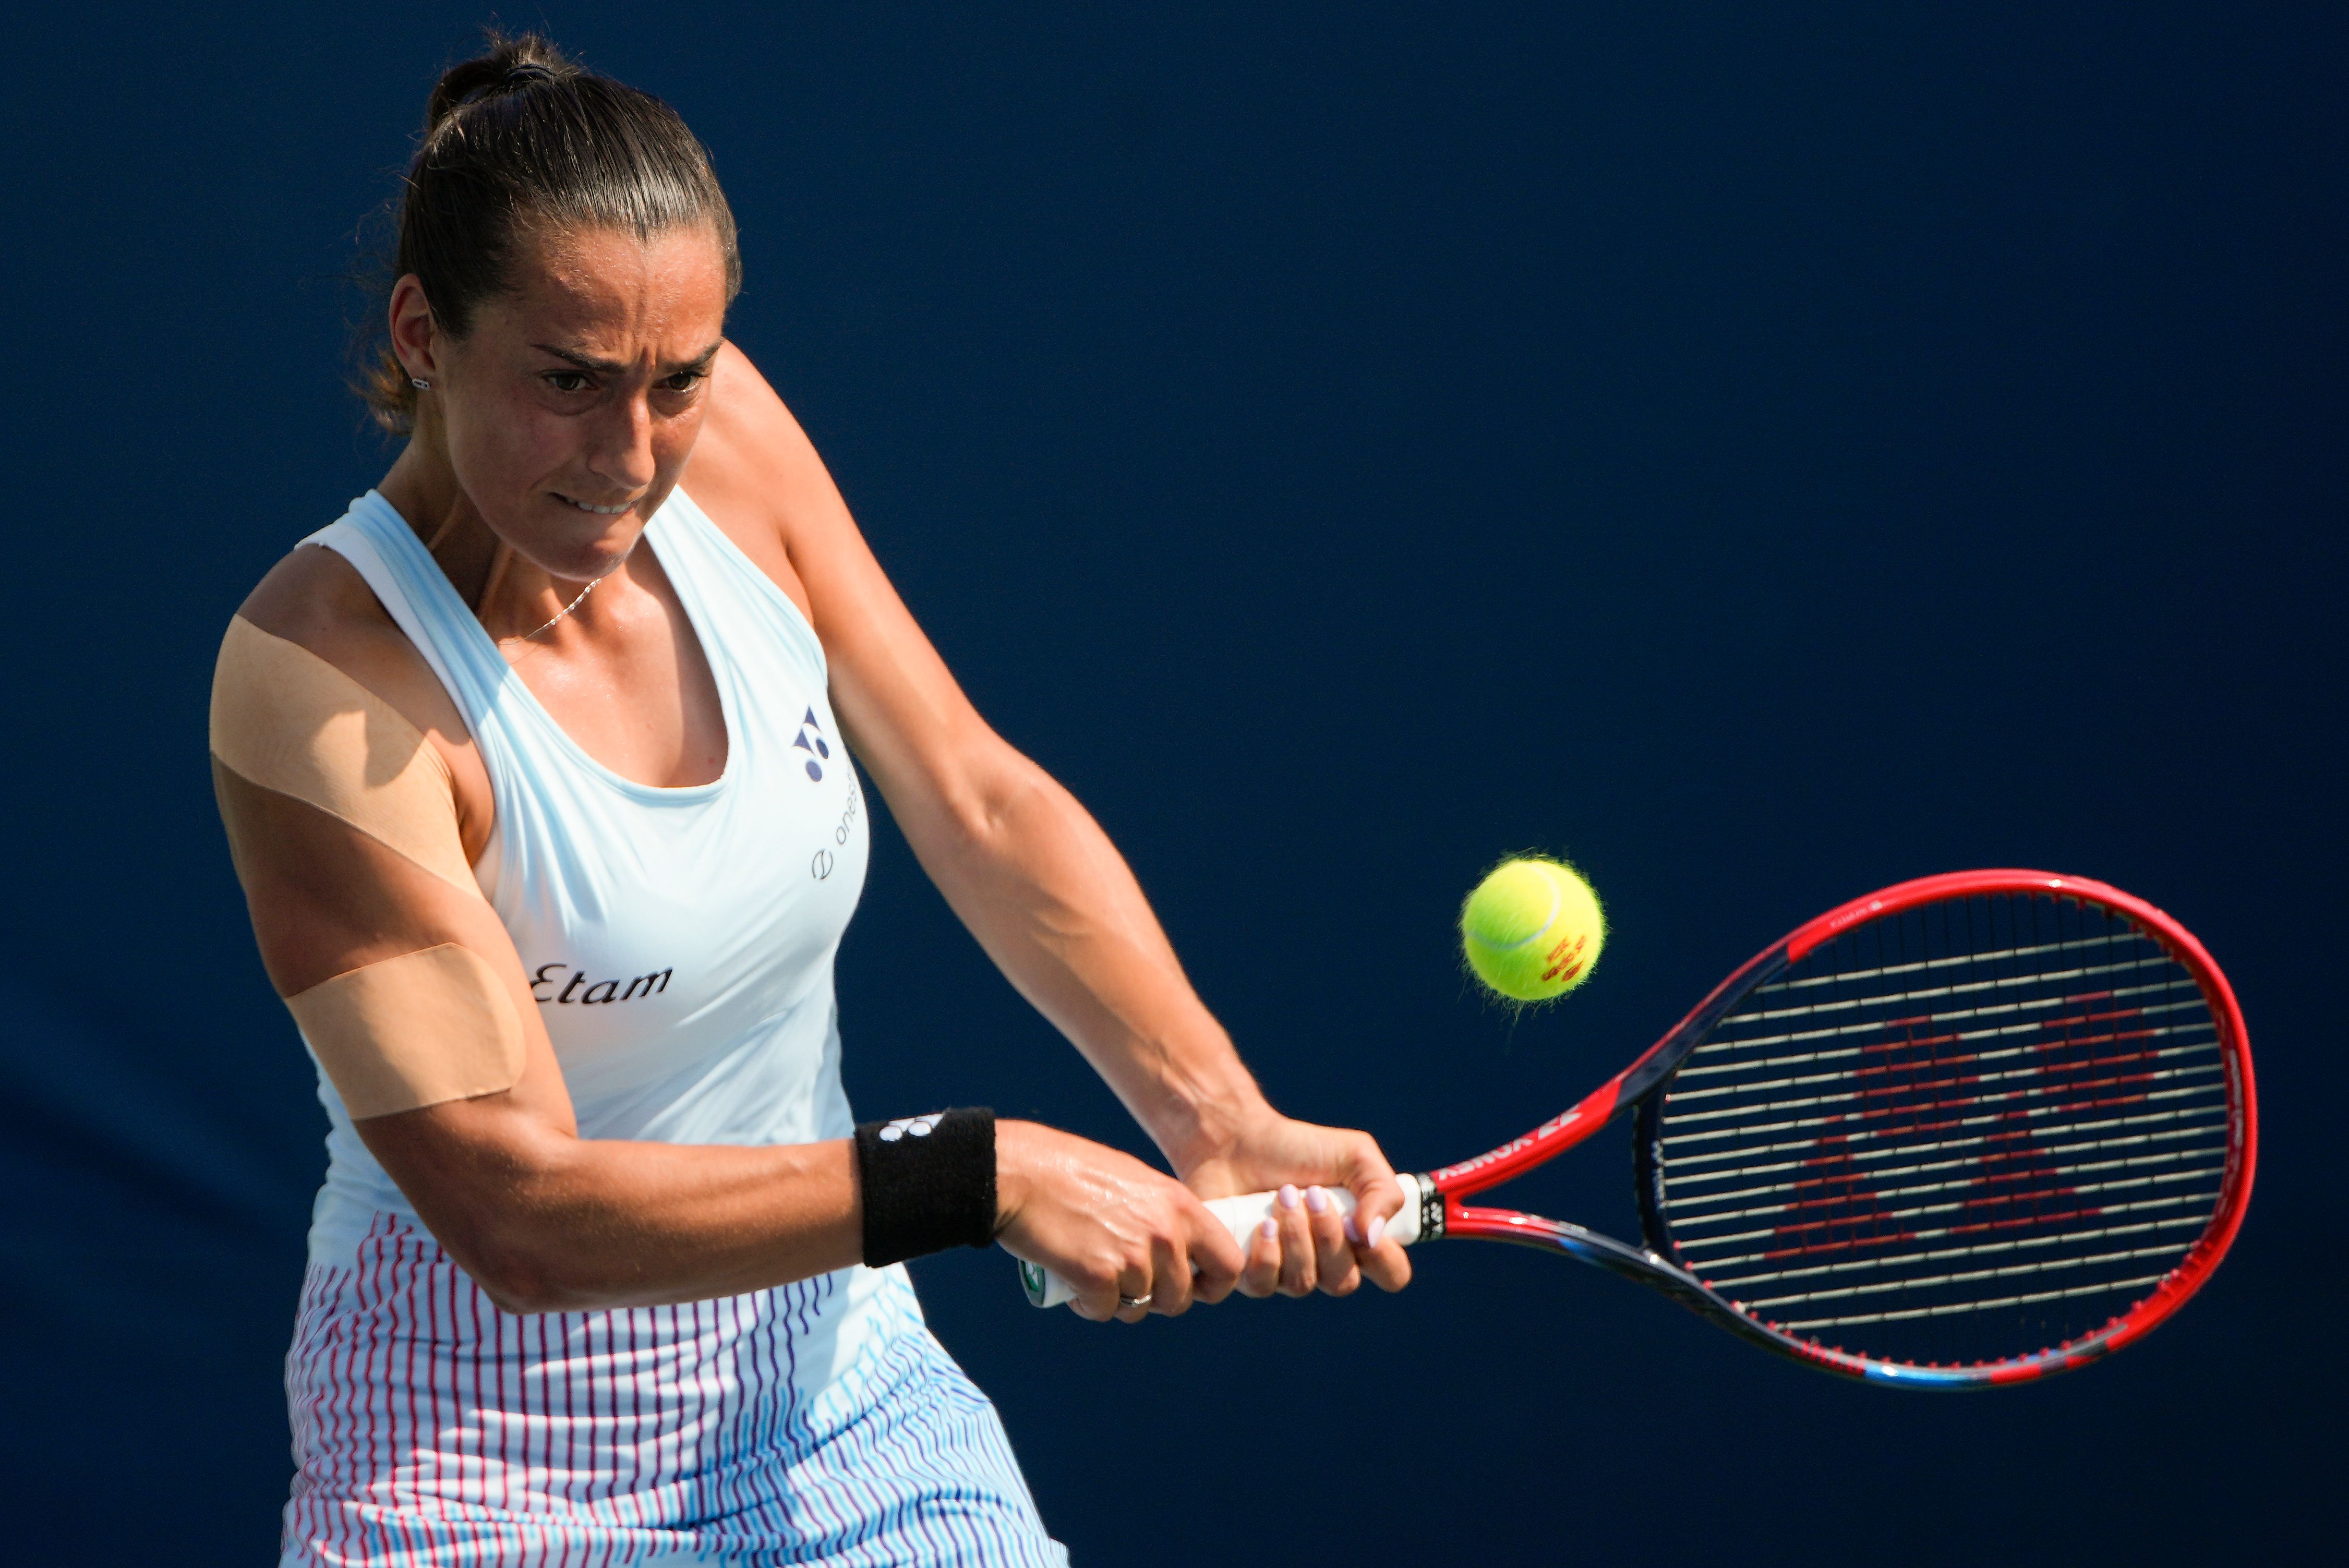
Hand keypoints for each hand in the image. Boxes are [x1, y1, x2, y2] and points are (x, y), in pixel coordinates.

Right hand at [993, 1120, 1244, 1321]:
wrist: (1020, 1173)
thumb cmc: (1071, 1172)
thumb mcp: (1135, 1182)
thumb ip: (1163, 1215)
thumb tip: (1178, 1253)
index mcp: (1180, 1205)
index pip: (1229, 1263)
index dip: (1213, 1284)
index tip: (1192, 1287)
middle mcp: (1165, 1233)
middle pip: (1182, 1297)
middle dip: (1156, 1299)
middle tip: (1127, 1282)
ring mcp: (1133, 1257)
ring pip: (1140, 1307)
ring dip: (1118, 1300)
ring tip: (1094, 1273)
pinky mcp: (1099, 1277)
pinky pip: (1105, 1311)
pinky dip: (1088, 1304)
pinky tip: (1073, 1279)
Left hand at [1181, 1109, 1413, 1299]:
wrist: (1236, 1138)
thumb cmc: (1298, 1147)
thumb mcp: (1355, 1155)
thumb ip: (1382, 1191)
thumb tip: (1374, 1237)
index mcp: (1358, 1237)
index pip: (1391, 1274)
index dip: (1385, 1261)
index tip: (1362, 1226)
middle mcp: (1324, 1262)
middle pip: (1343, 1282)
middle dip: (1328, 1236)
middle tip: (1312, 1194)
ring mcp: (1286, 1272)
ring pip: (1303, 1284)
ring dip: (1296, 1236)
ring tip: (1282, 1196)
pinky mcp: (1247, 1272)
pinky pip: (1264, 1285)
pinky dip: (1267, 1253)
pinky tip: (1263, 1223)